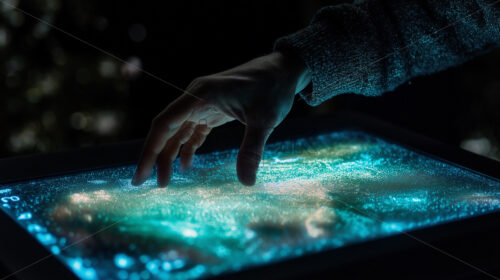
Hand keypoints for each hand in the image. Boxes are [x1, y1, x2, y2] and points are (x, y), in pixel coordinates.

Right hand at [132, 51, 310, 186]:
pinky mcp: (212, 110)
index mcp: (201, 95)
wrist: (283, 71)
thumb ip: (252, 149)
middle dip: (154, 156)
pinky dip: (188, 148)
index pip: (164, 123)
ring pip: (177, 132)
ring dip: (170, 155)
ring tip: (165, 182)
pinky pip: (192, 131)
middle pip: (165, 129)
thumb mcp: (264, 120)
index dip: (149, 149)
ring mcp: (202, 104)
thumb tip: (246, 182)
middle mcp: (196, 98)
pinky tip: (187, 165)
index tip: (141, 174)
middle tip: (144, 184)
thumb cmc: (273, 90)